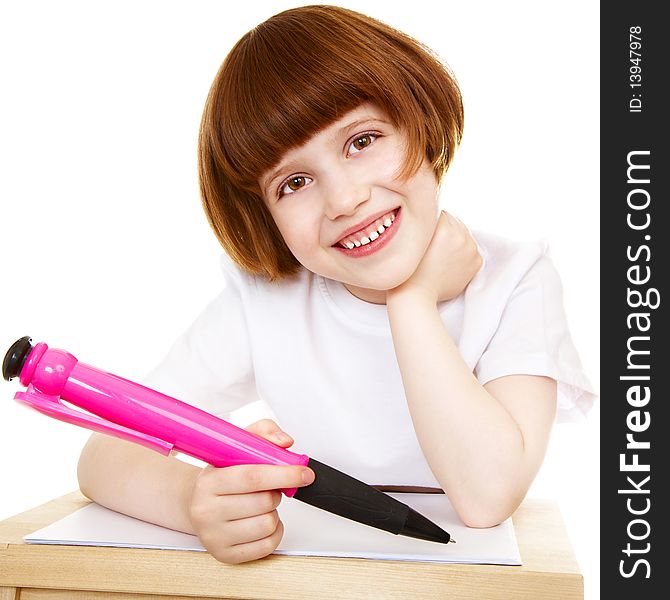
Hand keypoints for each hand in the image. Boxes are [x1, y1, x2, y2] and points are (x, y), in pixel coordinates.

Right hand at [188, 419, 313, 563]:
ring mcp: (214, 536)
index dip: (283, 474)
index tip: (304, 473)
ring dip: (274, 512)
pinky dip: (274, 531)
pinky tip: (260, 520)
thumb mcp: (237, 446)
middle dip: (277, 492)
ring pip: (268, 524)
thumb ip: (263, 432)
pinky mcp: (225, 555)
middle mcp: (206, 510)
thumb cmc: (222, 475)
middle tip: (269, 487)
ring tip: (260, 504)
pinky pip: (267, 545)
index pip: (252, 477)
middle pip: (264, 501)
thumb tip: (284, 442)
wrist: (197, 504)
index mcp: (208, 481)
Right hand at [390, 211, 481, 303]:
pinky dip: (464, 254)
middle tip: (435, 245)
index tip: (428, 232)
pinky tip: (451, 261)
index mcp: (444, 226)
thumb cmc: (410, 267)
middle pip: (456, 222)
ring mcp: (470, 249)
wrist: (417, 293)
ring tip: (442, 254)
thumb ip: (427, 223)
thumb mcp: (414, 237)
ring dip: (456, 240)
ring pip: (465, 235)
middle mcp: (460, 235)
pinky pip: (472, 250)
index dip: (434, 222)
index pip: (442, 213)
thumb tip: (435, 215)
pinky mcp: (476, 262)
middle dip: (447, 230)